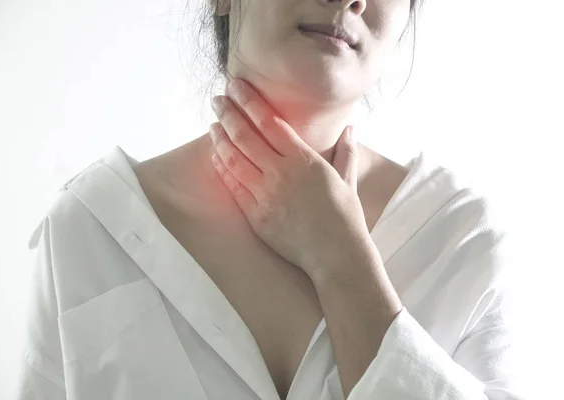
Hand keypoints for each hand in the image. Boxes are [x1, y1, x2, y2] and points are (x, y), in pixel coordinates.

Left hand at [208, 78, 371, 278]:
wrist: (336, 255)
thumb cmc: (345, 218)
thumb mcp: (348, 180)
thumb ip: (347, 151)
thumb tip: (351, 128)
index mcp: (304, 160)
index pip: (270, 122)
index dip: (250, 102)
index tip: (237, 87)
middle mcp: (281, 173)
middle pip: (246, 136)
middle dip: (228, 114)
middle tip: (218, 99)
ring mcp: (265, 195)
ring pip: (234, 159)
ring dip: (220, 138)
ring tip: (213, 124)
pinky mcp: (256, 215)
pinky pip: (233, 187)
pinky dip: (222, 168)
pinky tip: (216, 156)